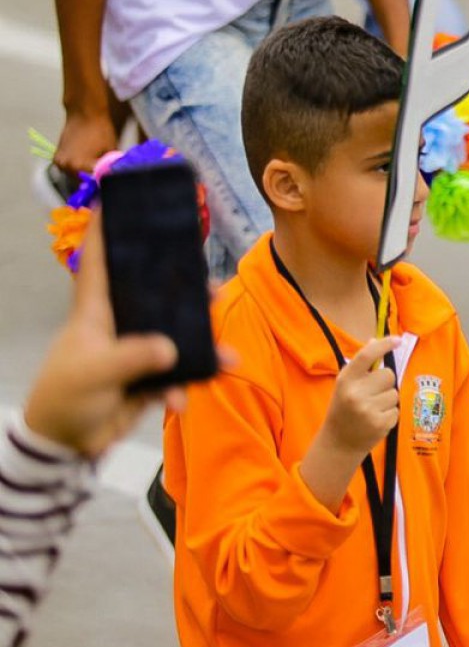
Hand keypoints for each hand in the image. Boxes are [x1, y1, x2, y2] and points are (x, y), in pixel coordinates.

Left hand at [22, 211, 196, 457]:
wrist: (66, 445)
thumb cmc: (66, 396)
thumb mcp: (94, 372)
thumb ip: (132, 357)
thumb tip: (171, 346)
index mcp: (96, 313)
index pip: (100, 263)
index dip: (105, 232)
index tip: (117, 200)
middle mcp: (120, 325)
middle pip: (157, 295)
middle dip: (188, 291)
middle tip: (215, 287)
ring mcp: (136, 351)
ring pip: (177, 335)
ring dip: (202, 347)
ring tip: (225, 354)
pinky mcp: (149, 378)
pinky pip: (180, 373)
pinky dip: (189, 385)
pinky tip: (186, 397)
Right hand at [53, 109, 118, 178]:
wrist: (84, 113)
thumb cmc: (100, 130)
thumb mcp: (110, 151)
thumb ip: (109, 167)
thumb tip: (113, 177)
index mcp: (79, 165)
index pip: (93, 183)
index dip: (104, 183)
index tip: (111, 184)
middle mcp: (66, 166)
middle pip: (82, 182)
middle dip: (93, 181)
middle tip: (104, 177)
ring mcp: (59, 162)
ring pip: (74, 176)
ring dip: (84, 175)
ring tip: (96, 169)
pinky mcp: (57, 158)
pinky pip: (69, 169)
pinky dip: (77, 169)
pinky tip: (87, 163)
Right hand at [318, 336, 401, 460]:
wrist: (338, 443)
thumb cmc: (343, 409)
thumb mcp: (344, 386)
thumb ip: (360, 365)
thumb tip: (375, 340)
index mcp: (345, 381)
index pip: (366, 356)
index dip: (383, 345)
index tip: (397, 339)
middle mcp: (356, 393)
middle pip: (388, 374)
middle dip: (384, 382)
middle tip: (372, 394)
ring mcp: (368, 409)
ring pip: (394, 393)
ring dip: (387, 400)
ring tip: (372, 409)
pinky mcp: (380, 423)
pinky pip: (396, 409)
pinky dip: (389, 414)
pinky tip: (375, 420)